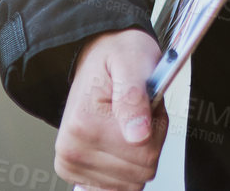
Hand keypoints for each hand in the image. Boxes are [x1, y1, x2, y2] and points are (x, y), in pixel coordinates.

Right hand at [54, 27, 167, 190]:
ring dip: (139, 151)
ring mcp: (72, 163)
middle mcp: (72, 148)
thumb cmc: (119, 54)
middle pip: (139, 170)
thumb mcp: (134, 61)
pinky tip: (119, 140)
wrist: (100, 51)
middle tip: (140, 110)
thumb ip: (135, 97)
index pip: (145, 153)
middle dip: (150, 140)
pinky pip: (116, 187)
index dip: (158, 127)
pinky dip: (125, 166)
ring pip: (130, 181)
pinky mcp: (75, 172)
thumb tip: (139, 135)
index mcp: (84, 123)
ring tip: (129, 120)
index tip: (149, 104)